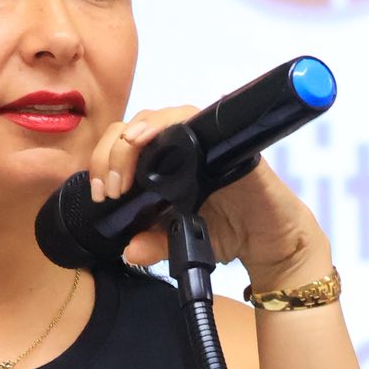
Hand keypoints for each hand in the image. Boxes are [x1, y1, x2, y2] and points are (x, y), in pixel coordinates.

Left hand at [87, 108, 330, 288]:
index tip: (101, 194)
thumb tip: (129, 250)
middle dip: (111, 153)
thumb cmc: (225, 232)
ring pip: (158, 117)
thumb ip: (154, 244)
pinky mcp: (223, 140)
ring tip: (124, 163)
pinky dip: (167, 123)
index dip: (103, 162)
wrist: (268, 240)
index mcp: (161, 166)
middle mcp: (179, 147)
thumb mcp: (180, 242)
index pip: (121, 147)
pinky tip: (150, 137)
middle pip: (132, 128)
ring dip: (135, 135)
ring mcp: (202, 139)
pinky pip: (192, 118)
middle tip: (110, 187)